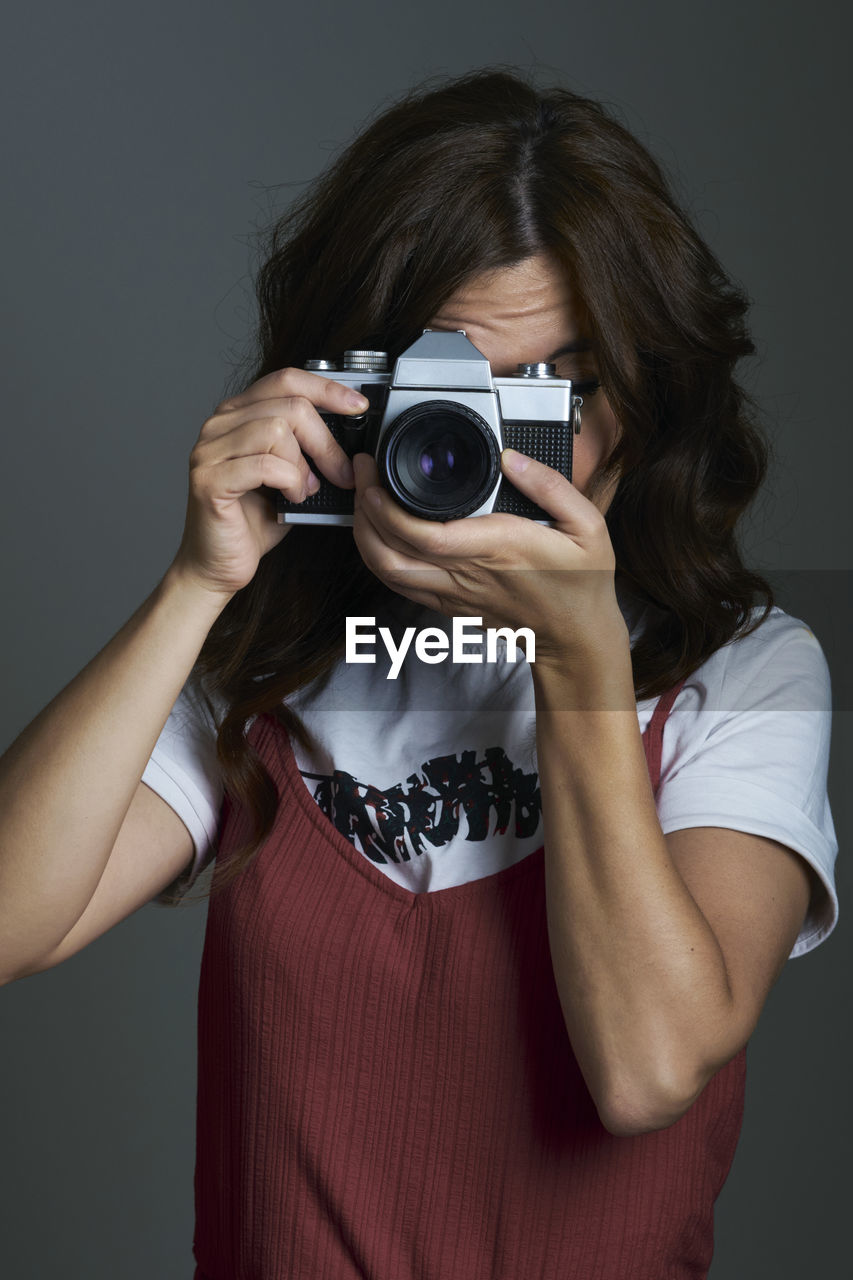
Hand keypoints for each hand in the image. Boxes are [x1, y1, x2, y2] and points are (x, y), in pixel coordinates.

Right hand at [169, 368, 366, 599]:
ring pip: (276, 431)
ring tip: (304, 489)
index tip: (357, 406)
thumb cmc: (252, 521)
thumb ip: (306, 448)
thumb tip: (349, 436)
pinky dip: (290, 482)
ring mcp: (209, 450)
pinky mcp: (209, 479)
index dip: (326, 389)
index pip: (285, 379)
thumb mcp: (288, 475)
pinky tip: (291, 498)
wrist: (218, 565)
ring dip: (304, 465)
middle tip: (340, 472)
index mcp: (238, 415)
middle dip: (325, 441)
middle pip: (289, 405)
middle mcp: (218, 425)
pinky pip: (265, 465)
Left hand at [352, 448, 627, 666]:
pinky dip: (378, 557)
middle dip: (364, 512)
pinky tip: (378, 532)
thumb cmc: (581, 584)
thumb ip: (549, 485)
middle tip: (362, 475)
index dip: (387, 508)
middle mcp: (467, 572)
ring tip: (364, 500)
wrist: (574, 638)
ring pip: (387, 571)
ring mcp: (453, 592)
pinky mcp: (448, 603)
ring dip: (364, 536)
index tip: (377, 476)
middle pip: (390, 552)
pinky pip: (399, 584)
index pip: (425, 534)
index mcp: (497, 547)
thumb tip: (512, 457)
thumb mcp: (587, 525)